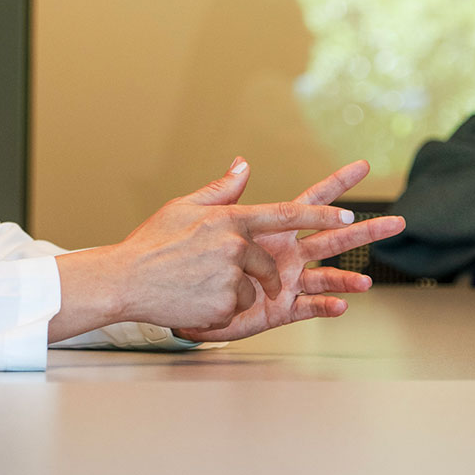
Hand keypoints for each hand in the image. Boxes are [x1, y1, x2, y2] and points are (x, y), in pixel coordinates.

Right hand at [51, 159, 363, 340]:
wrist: (123, 281)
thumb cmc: (152, 243)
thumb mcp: (184, 207)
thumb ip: (221, 190)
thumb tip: (244, 164)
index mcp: (231, 218)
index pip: (289, 213)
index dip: (322, 214)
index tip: (351, 213)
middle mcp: (236, 245)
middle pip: (270, 263)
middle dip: (269, 274)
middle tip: (247, 279)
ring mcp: (232, 277)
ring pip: (255, 290)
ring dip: (235, 293)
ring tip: (197, 287)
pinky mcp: (225, 306)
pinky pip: (238, 310)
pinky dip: (221, 309)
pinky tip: (194, 301)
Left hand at [172, 158, 406, 342]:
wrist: (177, 296)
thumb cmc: (193, 257)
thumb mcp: (208, 219)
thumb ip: (226, 192)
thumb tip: (242, 161)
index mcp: (276, 229)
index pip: (313, 201)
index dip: (337, 184)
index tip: (362, 166)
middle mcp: (290, 253)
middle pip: (335, 238)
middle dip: (366, 230)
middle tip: (397, 221)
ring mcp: (288, 281)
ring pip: (328, 275)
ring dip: (348, 277)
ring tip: (367, 280)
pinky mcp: (281, 309)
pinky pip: (308, 307)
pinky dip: (326, 306)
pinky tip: (342, 305)